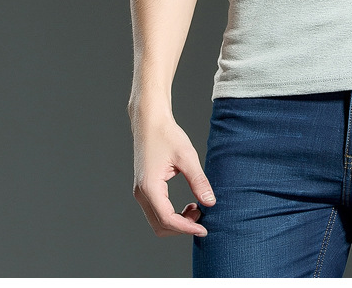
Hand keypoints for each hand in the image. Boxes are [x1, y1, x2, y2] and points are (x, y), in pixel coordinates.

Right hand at [130, 110, 215, 237]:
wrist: (150, 122)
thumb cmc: (167, 135)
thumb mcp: (187, 156)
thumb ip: (198, 181)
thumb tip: (210, 203)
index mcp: (150, 187)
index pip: (167, 219)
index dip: (187, 228)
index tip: (204, 228)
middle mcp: (141, 194)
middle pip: (160, 226)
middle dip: (182, 227)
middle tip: (202, 216)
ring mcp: (141, 192)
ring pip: (157, 221)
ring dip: (177, 221)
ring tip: (197, 207)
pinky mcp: (144, 189)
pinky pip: (156, 211)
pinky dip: (172, 214)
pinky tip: (188, 203)